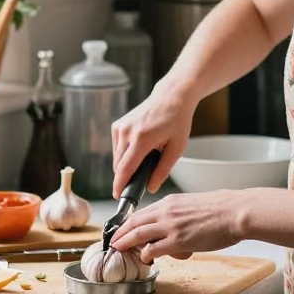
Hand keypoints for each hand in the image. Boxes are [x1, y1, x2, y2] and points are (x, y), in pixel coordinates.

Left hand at [111, 190, 246, 263]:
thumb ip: (181, 214)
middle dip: (121, 232)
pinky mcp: (177, 240)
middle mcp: (166, 211)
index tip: (124, 229)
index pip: (143, 212)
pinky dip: (145, 254)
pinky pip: (153, 249)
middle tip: (113, 241)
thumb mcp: (195, 205)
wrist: (235, 211)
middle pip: (135, 222)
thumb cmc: (223, 209)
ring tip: (118, 249)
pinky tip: (145, 259)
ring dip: (126, 243)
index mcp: (171, 202)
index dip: (130, 222)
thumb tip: (178, 226)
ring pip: (138, 234)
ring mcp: (170, 226)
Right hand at [112, 81, 198, 198]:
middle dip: (127, 176)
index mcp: (142, 138)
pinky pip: (117, 148)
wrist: (171, 97)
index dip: (120, 185)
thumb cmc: (177, 121)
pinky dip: (125, 154)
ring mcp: (120, 127)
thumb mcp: (176, 149)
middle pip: (119, 165)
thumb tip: (150, 188)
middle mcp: (126, 132)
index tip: (117, 196)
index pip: (125, 168)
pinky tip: (140, 149)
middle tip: (144, 177)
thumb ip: (162, 170)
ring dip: (127, 164)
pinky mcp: (117, 125)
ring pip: (117, 158)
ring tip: (146, 158)